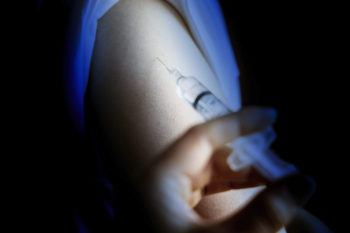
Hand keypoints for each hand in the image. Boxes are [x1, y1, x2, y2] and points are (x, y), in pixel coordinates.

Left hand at [144, 107, 331, 232]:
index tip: (269, 117)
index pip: (202, 136)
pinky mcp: (173, 205)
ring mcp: (166, 192)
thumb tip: (301, 184)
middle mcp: (160, 179)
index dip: (238, 123)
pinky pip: (206, 185)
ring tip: (273, 181)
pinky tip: (252, 190)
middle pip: (209, 153)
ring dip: (242, 173)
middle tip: (280, 165)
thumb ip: (260, 214)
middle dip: (247, 157)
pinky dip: (230, 185)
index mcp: (159, 179)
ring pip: (209, 169)